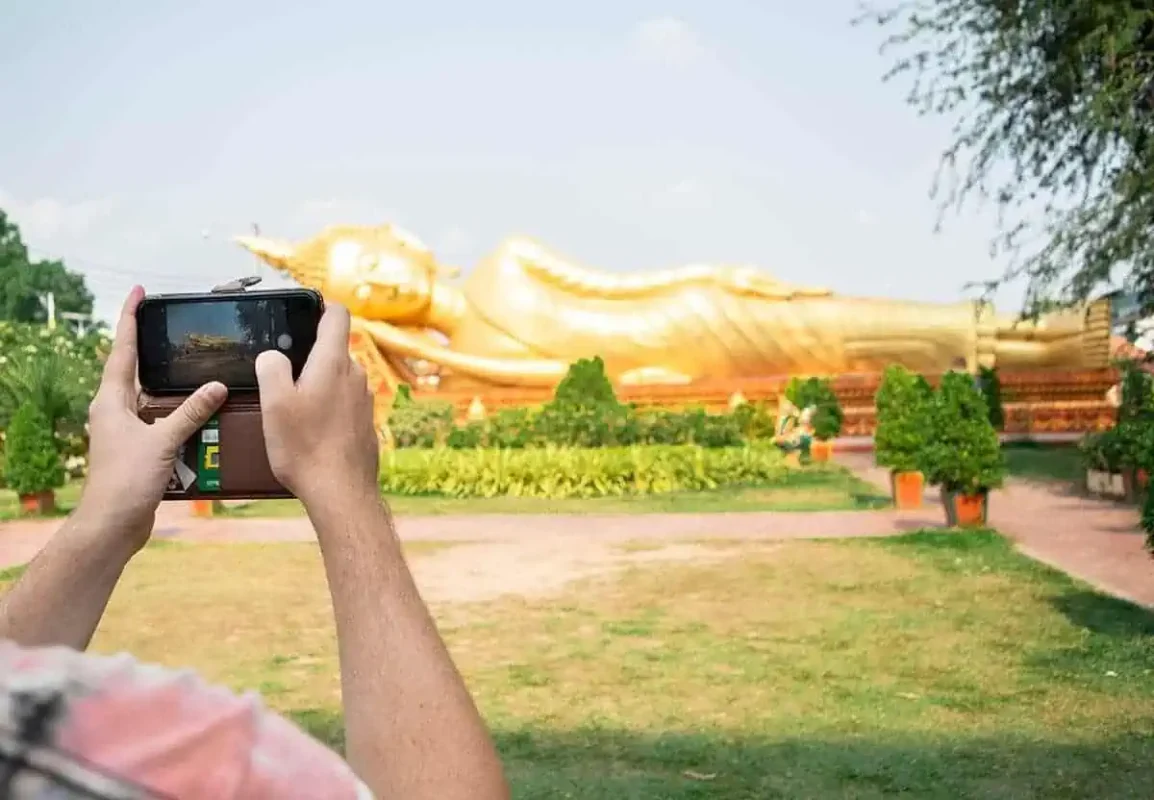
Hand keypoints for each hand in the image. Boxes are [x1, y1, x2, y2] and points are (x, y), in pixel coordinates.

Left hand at [79, 286, 227, 546]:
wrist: (112, 524)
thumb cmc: (127, 480)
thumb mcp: (163, 440)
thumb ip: (191, 411)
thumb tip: (216, 385)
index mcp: (111, 400)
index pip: (122, 350)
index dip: (130, 319)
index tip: (139, 293)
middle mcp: (113, 411)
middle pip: (133, 370)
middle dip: (151, 349)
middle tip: (172, 326)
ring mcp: (123, 431)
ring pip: (150, 398)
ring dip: (170, 386)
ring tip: (195, 368)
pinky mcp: (136, 451)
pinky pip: (160, 422)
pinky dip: (178, 415)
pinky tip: (200, 415)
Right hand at [255, 304, 378, 506]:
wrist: (340, 490)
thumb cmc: (305, 447)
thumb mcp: (274, 402)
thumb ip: (271, 367)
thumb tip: (274, 355)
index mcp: (333, 362)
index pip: (337, 315)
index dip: (320, 307)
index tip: (302, 314)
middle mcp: (355, 375)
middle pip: (333, 349)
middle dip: (308, 355)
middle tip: (282, 375)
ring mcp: (363, 398)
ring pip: (338, 377)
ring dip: (317, 384)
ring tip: (292, 407)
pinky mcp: (365, 421)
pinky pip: (344, 401)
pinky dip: (327, 406)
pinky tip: (310, 429)